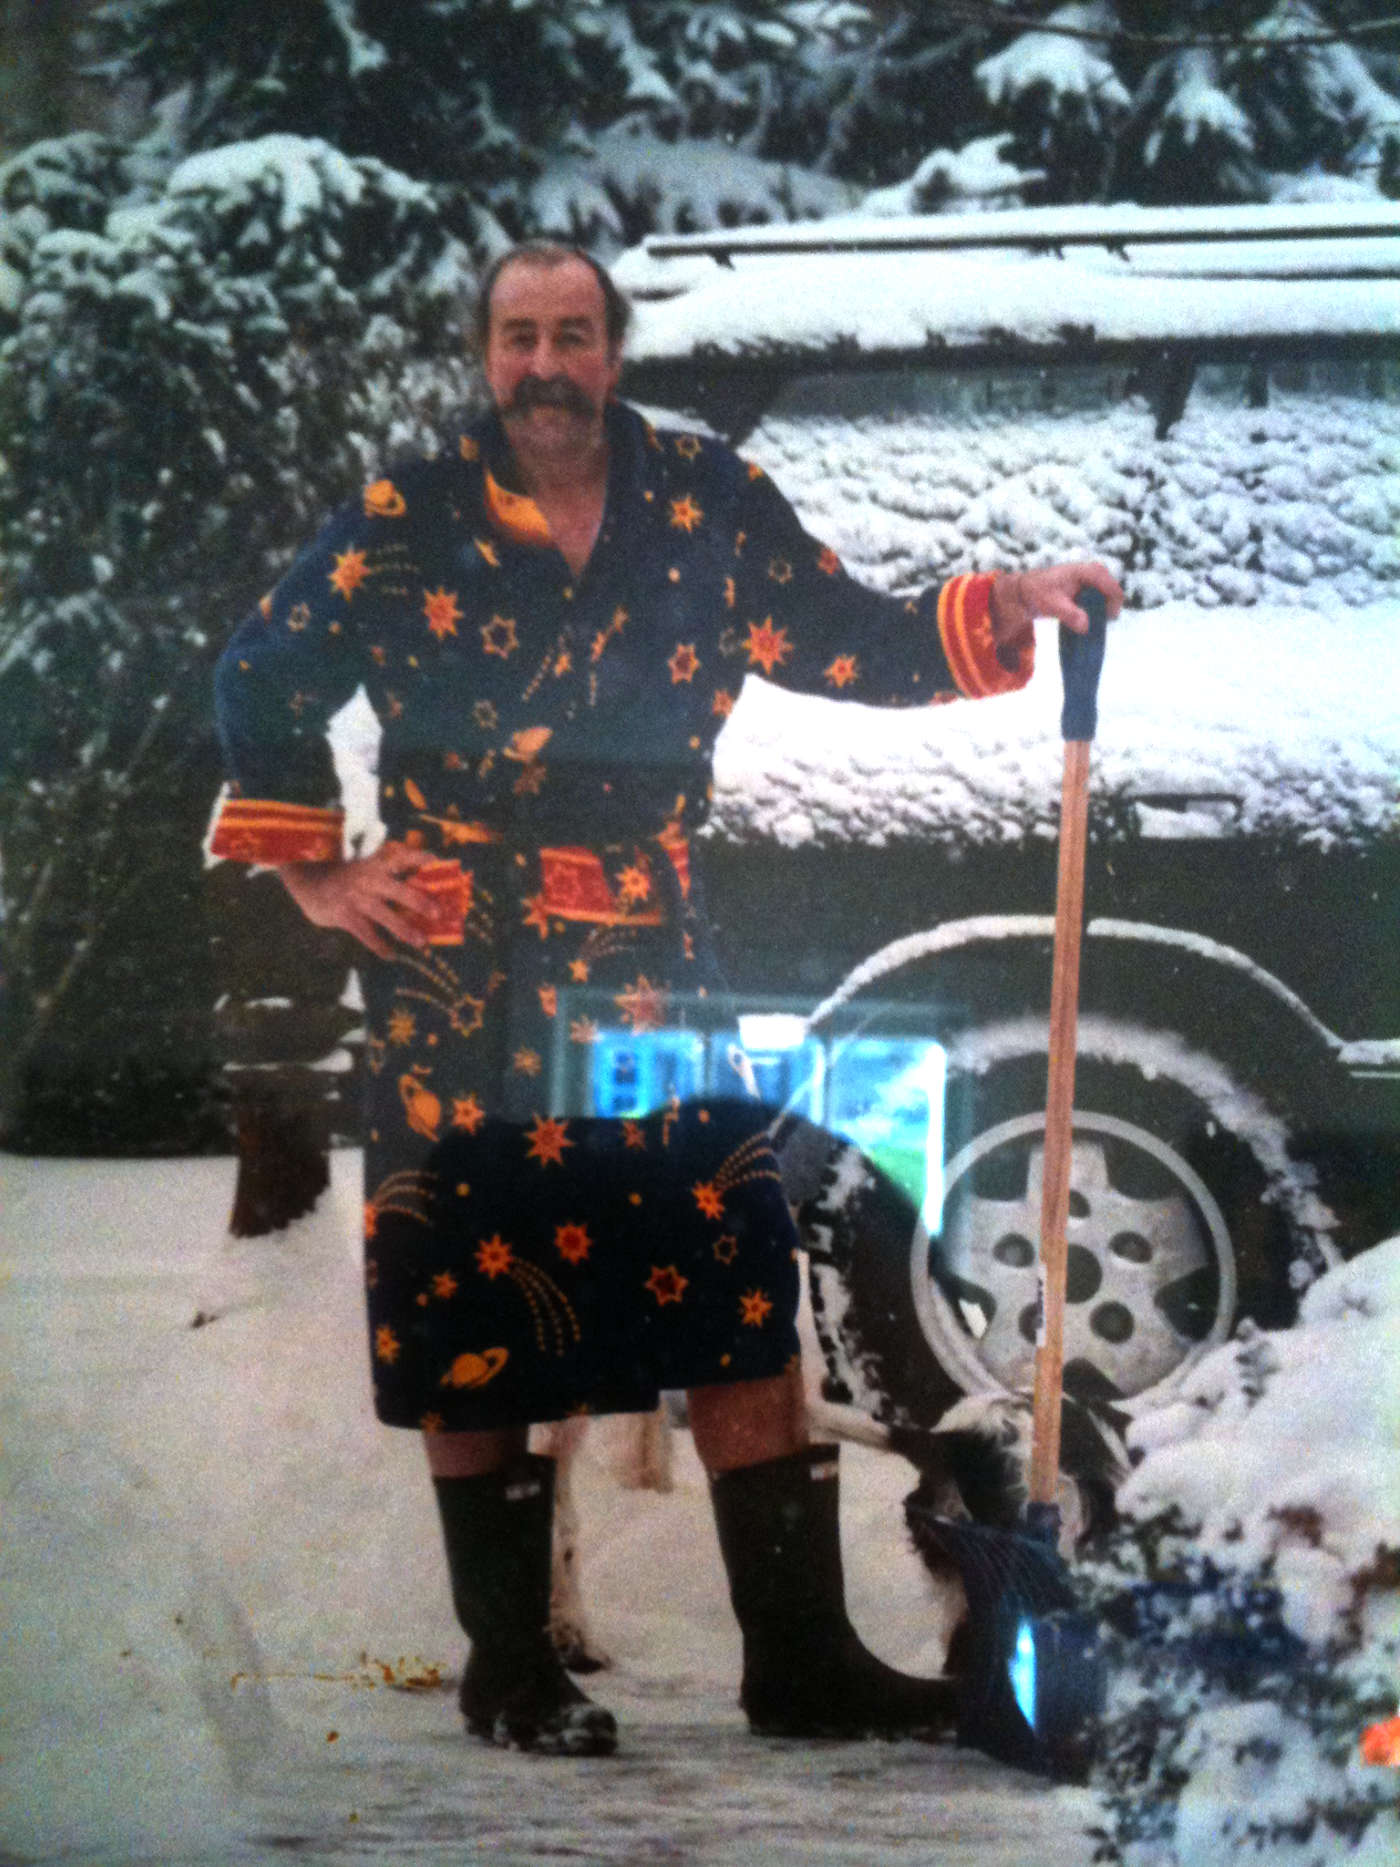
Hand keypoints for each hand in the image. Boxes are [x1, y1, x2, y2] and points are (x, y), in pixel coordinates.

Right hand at [276, 840, 436, 958]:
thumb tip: (422, 896)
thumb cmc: (346, 879)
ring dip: (406, 930)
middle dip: (420, 901)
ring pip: (386, 917)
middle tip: (437, 913)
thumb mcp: (364, 868)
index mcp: (375, 864)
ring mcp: (357, 898)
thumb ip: (388, 876)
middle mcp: (368, 879)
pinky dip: (380, 947)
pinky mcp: (346, 916)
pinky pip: (368, 935)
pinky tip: (391, 955)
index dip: (418, 857)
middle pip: (399, 890)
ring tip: (422, 942)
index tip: (436, 859)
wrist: (307, 883)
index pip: (400, 857)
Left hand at [989, 561, 1122, 651]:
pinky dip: (1097, 609)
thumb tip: (1086, 626)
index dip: (1114, 604)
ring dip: (1103, 610)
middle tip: (1101, 623)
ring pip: (1107, 595)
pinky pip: (1100, 598)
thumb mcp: (1051, 605)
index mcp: (1085, 572)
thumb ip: (1069, 614)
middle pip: (1112, 591)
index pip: (1111, 587)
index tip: (1108, 619)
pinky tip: (1087, 620)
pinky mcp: (1087, 587)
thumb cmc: (1038, 593)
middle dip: (1109, 608)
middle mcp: (1092, 572)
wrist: (1026, 589)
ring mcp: (1091, 579)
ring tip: (1093, 623)